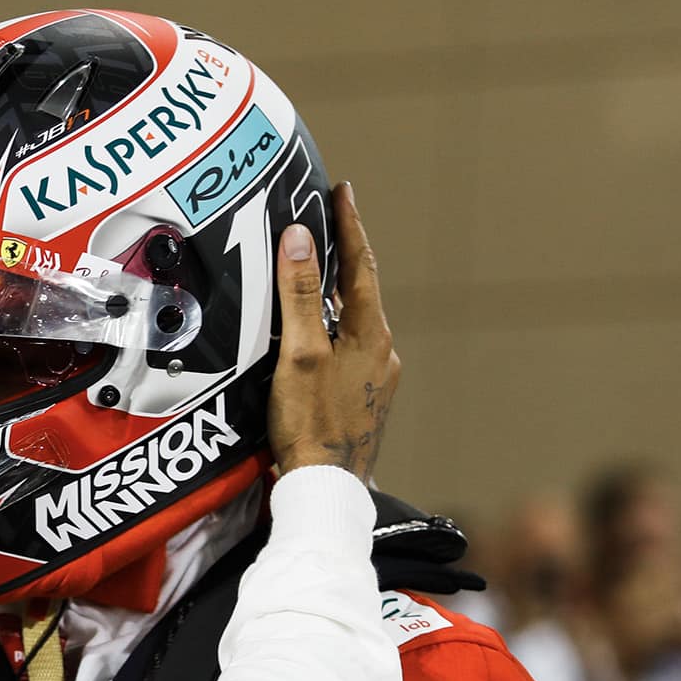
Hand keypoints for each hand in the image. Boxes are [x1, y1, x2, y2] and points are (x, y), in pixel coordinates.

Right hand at [268, 183, 398, 480]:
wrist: (326, 489)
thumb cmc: (311, 423)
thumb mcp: (299, 352)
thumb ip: (299, 295)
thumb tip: (300, 238)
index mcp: (370, 334)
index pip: (359, 265)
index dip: (349, 225)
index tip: (342, 191)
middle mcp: (381, 352)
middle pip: (359, 293)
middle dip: (341, 258)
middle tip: (325, 226)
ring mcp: (375, 379)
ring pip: (353, 324)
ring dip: (334, 299)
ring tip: (311, 280)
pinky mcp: (362, 402)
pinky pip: (346, 352)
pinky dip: (330, 334)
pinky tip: (311, 343)